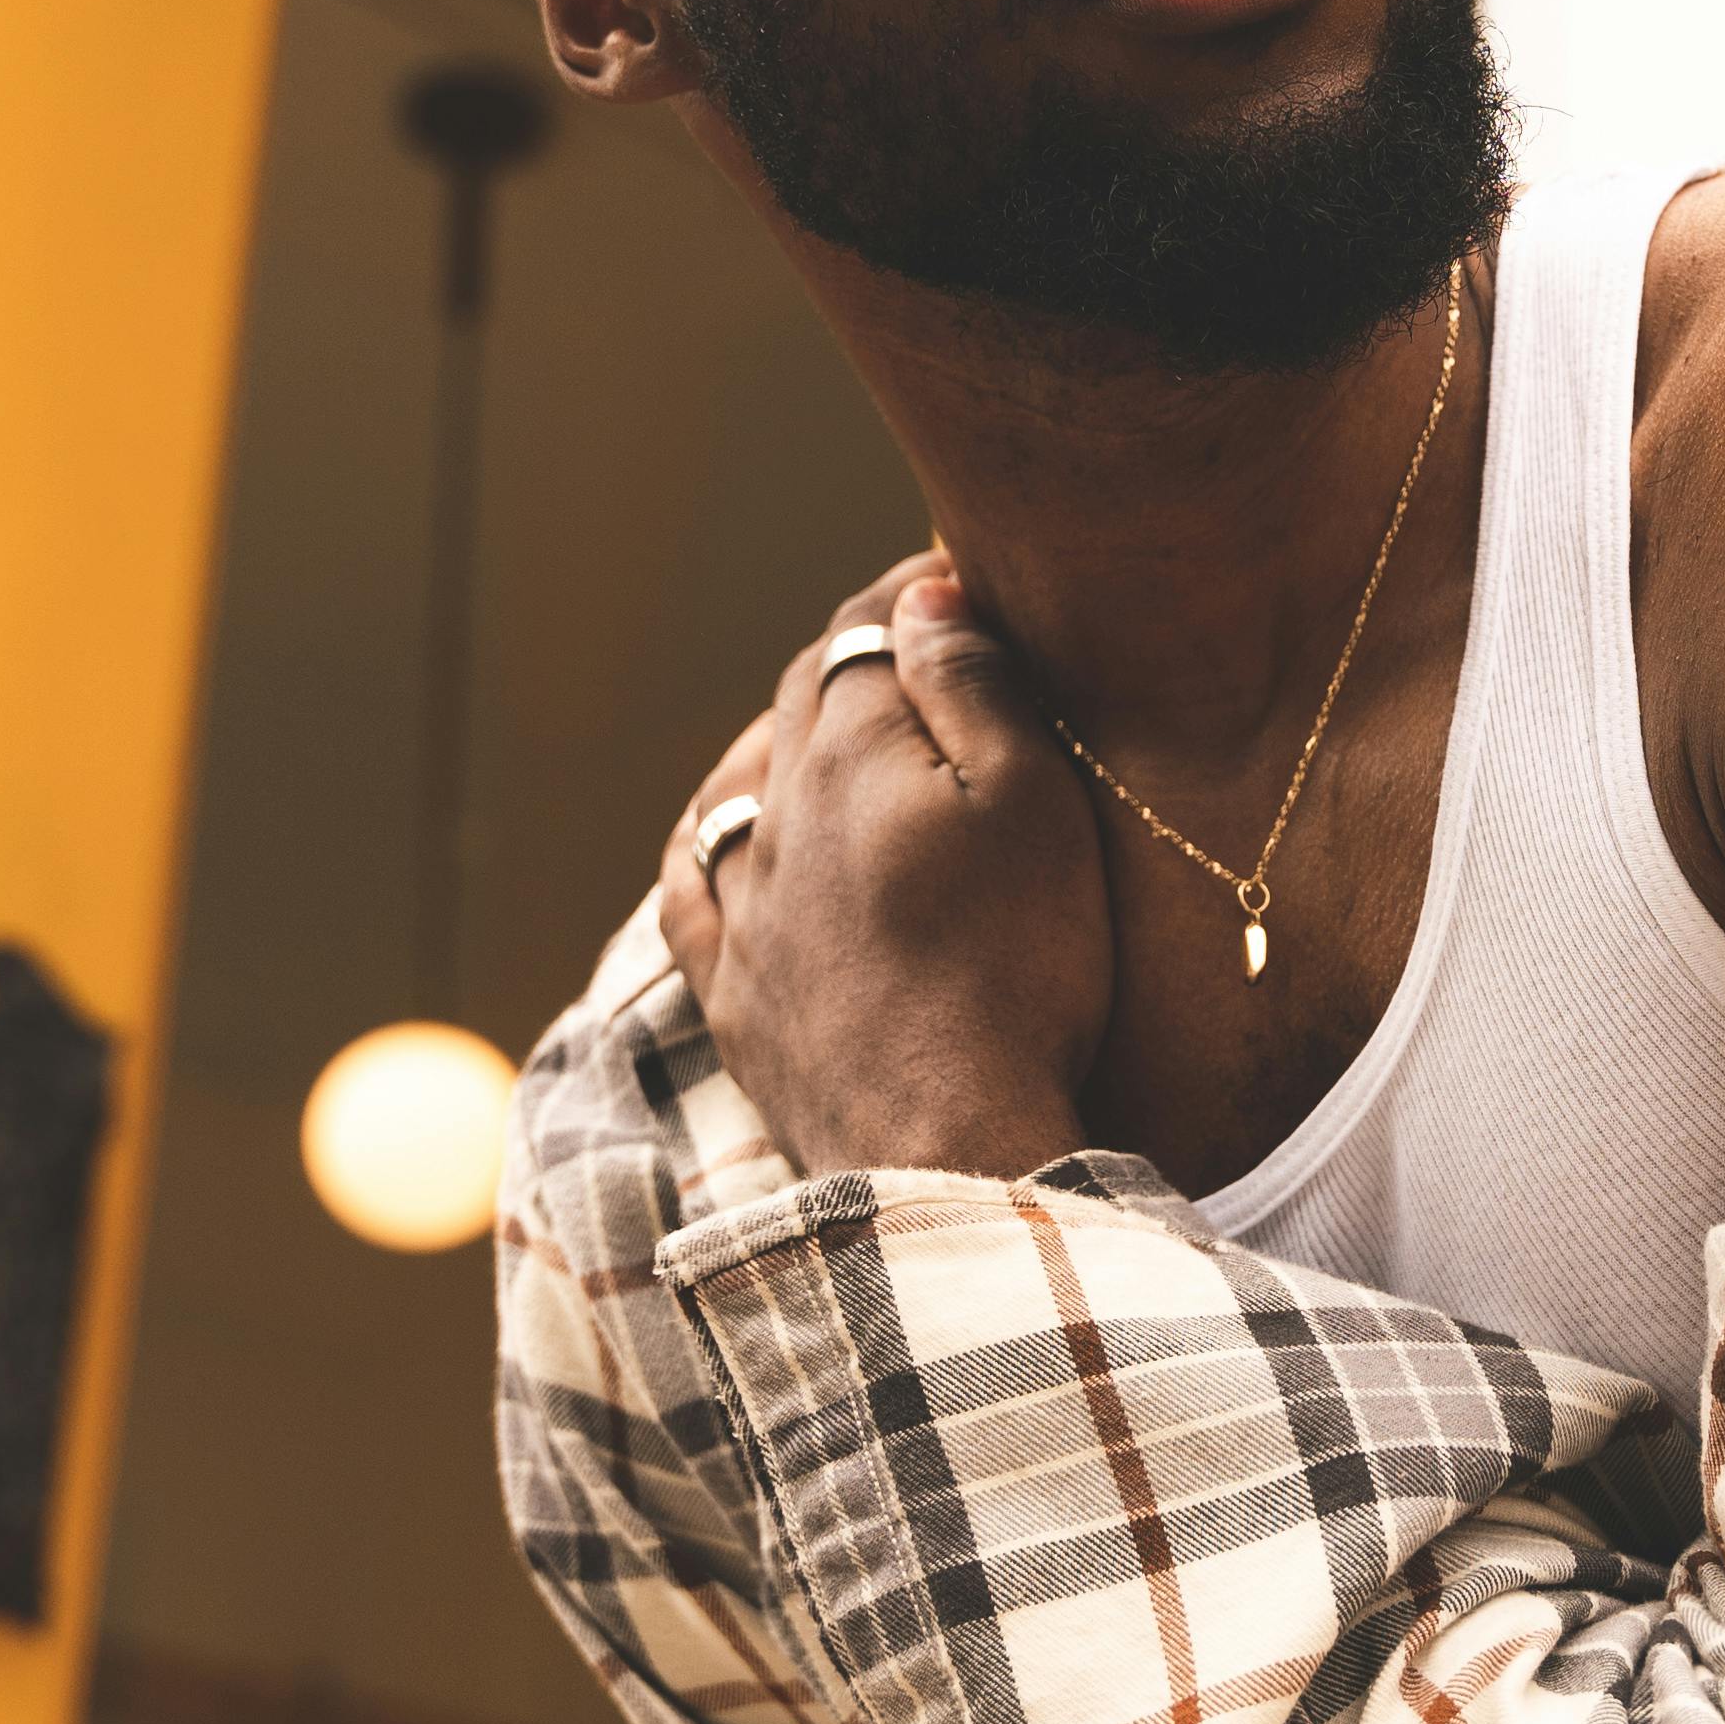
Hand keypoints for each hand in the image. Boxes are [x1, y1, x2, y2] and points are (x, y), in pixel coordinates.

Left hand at [660, 559, 1113, 1181]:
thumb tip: (918, 598)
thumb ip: (969, 688)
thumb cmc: (1020, 969)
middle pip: (801, 702)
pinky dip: (709, 844)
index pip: (866, 632)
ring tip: (830, 731)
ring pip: (739, 787)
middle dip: (856, 659)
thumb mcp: (1033, 805)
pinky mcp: (733, 994)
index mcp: (851, 754)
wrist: (949, 1143)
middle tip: (921, 646)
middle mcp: (776, 816)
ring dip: (782, 742)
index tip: (962, 580)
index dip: (912, 593)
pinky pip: (691, 891)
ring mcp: (744, 910)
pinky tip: (728, 838)